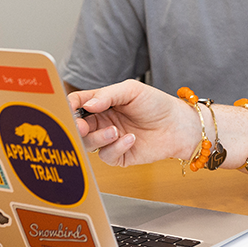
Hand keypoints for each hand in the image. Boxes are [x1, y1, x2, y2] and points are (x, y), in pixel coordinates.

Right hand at [69, 80, 198, 166]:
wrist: (178, 125)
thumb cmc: (156, 104)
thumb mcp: (132, 90)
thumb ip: (108, 95)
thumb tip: (88, 105)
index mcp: (101, 104)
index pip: (77, 105)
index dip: (69, 107)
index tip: (69, 110)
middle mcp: (102, 122)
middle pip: (78, 128)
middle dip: (77, 128)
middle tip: (83, 127)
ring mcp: (109, 140)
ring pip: (89, 144)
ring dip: (98, 138)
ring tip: (115, 131)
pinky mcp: (120, 156)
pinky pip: (107, 156)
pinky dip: (116, 148)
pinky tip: (131, 139)